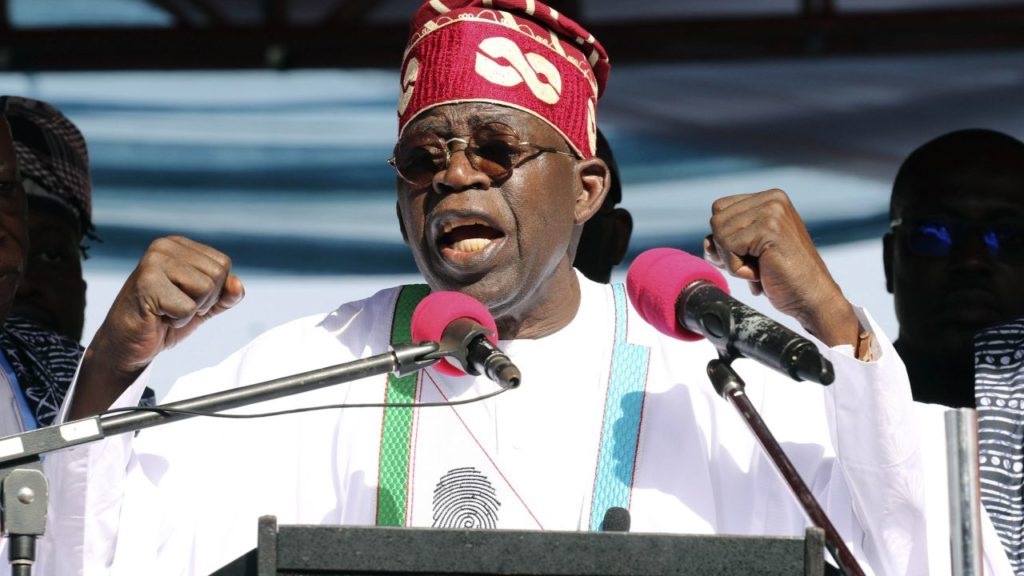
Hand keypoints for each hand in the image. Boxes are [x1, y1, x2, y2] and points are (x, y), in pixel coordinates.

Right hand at [70, 236, 243, 418]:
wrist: (127, 344)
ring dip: (191, 310)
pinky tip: (158, 317)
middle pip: (218, 274)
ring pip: (206, 289)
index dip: (214, 290)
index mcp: (178, 245)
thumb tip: (236, 284)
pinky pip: (188, 308)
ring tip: (167, 310)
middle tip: (175, 306)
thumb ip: (225, 295)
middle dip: (204, 300)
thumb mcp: (204, 306)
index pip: (223, 264)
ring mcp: (154, 262)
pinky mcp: (147, 284)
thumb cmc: (164, 320)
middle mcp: (165, 246)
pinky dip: (178, 320)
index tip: (186, 297)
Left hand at [703, 189, 859, 347]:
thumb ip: (724, 241)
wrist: (812, 299)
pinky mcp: (769, 228)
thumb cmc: (781, 278)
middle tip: (758, 264)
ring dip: (734, 262)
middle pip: (716, 221)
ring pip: (719, 235)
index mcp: (769, 198)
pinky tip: (763, 273)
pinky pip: (728, 248)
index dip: (725, 238)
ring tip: (763, 268)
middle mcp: (772, 198)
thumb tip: (706, 241)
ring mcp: (772, 211)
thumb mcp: (747, 253)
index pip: (720, 209)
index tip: (750, 256)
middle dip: (728, 251)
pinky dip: (739, 270)